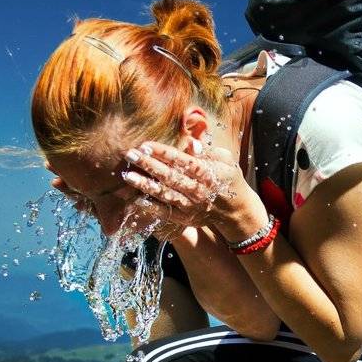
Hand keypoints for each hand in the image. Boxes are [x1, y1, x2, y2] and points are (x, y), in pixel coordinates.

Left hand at [120, 138, 265, 240]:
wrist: (234, 209)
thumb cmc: (226, 178)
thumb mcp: (224, 160)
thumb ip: (207, 151)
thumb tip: (192, 143)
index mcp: (208, 172)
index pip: (182, 160)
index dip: (163, 153)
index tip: (145, 145)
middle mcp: (198, 189)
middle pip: (170, 176)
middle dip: (148, 165)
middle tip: (129, 155)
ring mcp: (191, 205)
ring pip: (165, 194)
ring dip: (145, 185)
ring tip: (128, 176)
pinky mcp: (185, 217)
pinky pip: (166, 212)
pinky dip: (151, 207)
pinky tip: (136, 199)